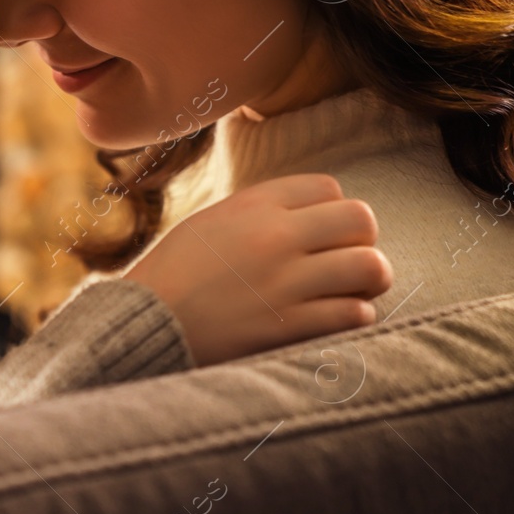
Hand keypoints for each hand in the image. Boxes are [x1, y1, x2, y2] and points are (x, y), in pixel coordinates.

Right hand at [126, 174, 391, 364]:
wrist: (143, 324)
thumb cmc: (174, 275)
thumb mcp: (210, 224)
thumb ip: (260, 213)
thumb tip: (315, 216)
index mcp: (252, 205)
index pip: (328, 187)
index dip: (332, 211)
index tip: (321, 233)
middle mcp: (274, 236)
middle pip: (360, 219)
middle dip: (361, 241)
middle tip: (346, 262)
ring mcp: (285, 281)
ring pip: (369, 266)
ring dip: (367, 281)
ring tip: (352, 291)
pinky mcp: (290, 325)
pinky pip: (354, 313)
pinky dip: (353, 316)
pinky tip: (333, 318)